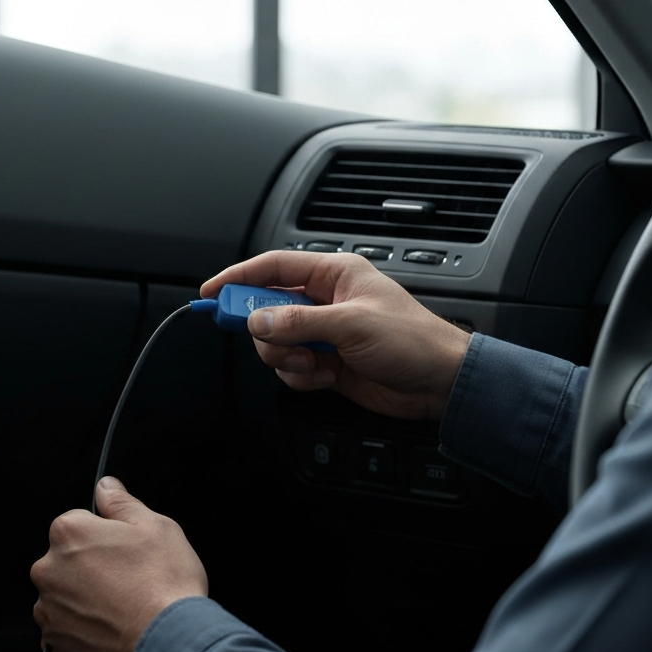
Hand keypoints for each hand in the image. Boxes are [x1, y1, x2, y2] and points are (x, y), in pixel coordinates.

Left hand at [31, 477, 207, 651]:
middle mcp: (47, 571)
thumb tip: (105, 486)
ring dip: (84, 602)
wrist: (169, 648)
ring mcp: (48, 613)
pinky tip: (113, 633)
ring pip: (64, 598)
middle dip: (91, 568)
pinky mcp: (54, 649)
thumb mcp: (155, 526)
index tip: (125, 551)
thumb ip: (121, 502)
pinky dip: (84, 633)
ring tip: (122, 612)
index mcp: (68, 534)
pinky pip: (66, 633)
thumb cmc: (164, 583)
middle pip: (66, 561)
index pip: (77, 522)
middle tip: (128, 582)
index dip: (105, 535)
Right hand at [202, 251, 470, 419]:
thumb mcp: (352, 325)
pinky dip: (299, 376)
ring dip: (285, 357)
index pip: (273, 268)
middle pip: (266, 309)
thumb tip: (258, 322)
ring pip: (274, 342)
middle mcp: (323, 301)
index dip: (238, 278)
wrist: (439, 383)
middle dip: (266, 330)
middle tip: (271, 341)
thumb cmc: (412, 341)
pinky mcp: (324, 362)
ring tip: (313, 363)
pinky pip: (290, 368)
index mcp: (332, 274)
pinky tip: (324, 376)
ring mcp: (322, 333)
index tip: (212, 293)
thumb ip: (299, 322)